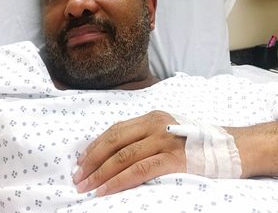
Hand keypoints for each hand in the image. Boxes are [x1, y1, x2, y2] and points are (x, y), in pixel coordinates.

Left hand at [72, 110, 186, 195]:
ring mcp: (164, 139)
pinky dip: (120, 180)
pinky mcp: (173, 158)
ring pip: (124, 156)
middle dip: (92, 159)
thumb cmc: (195, 142)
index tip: (81, 160)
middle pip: (114, 140)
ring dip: (101, 172)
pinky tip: (106, 189)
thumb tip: (115, 152)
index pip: (114, 130)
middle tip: (77, 176)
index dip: (95, 146)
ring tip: (86, 186)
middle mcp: (155, 124)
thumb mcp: (166, 131)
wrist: (229, 147)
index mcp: (150, 117)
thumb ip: (144, 137)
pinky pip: (141, 170)